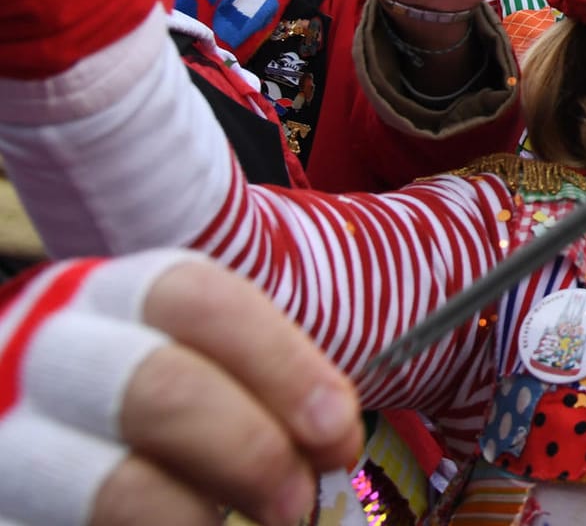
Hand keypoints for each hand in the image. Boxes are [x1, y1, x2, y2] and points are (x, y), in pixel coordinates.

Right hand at [0, 253, 361, 525]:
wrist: (76, 450)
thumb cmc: (167, 419)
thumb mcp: (209, 376)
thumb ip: (265, 392)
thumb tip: (333, 443)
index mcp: (111, 298)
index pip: (193, 297)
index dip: (280, 363)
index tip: (337, 428)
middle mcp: (45, 354)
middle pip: (159, 387)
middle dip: (252, 451)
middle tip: (299, 502)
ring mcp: (12, 442)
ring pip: (117, 485)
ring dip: (199, 517)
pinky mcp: (9, 513)